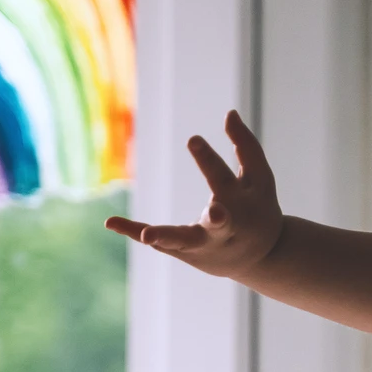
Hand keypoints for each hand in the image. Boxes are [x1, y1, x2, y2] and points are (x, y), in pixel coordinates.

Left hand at [105, 110, 283, 279]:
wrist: (259, 259)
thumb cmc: (258, 210)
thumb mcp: (260, 179)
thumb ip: (246, 146)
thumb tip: (229, 112)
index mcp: (242, 204)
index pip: (224, 178)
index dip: (208, 160)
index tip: (191, 139)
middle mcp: (226, 227)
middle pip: (221, 221)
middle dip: (220, 219)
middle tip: (216, 213)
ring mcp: (205, 242)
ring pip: (186, 241)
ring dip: (168, 238)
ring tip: (149, 235)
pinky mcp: (185, 250)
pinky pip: (160, 242)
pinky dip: (135, 231)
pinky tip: (111, 222)